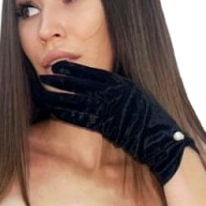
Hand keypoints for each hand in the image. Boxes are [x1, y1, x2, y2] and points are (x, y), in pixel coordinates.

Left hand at [28, 60, 197, 184]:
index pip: (93, 73)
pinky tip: (53, 109)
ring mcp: (109, 109)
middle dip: (61, 79)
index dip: (74, 69)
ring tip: (42, 91)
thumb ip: (120, 92)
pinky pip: (81, 117)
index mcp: (122, 84)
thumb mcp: (137, 98)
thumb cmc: (151, 121)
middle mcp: (114, 94)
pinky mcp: (106, 125)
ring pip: (76, 100)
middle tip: (43, 73)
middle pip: (81, 84)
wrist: (162, 140)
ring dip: (57, 95)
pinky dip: (66, 113)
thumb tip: (104, 90)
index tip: (59, 65)